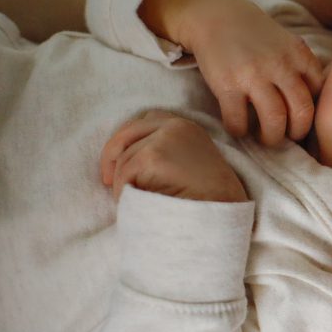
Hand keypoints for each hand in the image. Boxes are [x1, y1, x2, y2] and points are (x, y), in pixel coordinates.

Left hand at [100, 110, 248, 203]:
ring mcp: (165, 138)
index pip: (147, 119)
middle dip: (111, 155)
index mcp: (188, 126)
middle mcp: (176, 125)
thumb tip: (127, 157)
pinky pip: (125, 173)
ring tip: (131, 200)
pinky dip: (123, 191)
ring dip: (121, 182)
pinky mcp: (154, 156)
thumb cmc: (210, 197)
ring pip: (124, 158)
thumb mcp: (193, 163)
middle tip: (107, 180)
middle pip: (128, 132)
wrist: (224, 212)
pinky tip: (134, 204)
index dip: (128, 137)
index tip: (120, 158)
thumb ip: (169, 151)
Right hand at [140, 0, 324, 144]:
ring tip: (266, 138)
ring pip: (275, 122)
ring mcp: (253, 76)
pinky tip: (240, 128)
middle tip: (288, 136)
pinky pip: (239, 121)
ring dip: (272, 138)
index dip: (312, 111)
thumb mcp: (287, 43)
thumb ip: (303, 66)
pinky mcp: (227, 86)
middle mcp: (280, 66)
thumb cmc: (255, 34)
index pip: (318, 93)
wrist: (215, 15)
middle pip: (302, 112)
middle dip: (298, 132)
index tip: (301, 118)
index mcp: (299, 55)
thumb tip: (317, 99)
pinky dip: (240, 132)